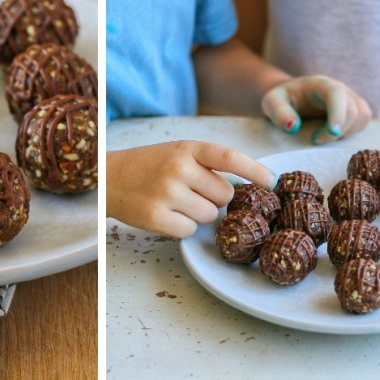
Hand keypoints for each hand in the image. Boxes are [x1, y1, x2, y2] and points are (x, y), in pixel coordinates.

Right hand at [106, 140, 275, 237]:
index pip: (230, 157)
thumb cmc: (149, 166)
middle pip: (225, 195)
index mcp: (187, 148)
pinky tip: (167, 215)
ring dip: (200, 215)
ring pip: (210, 215)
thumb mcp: (178, 153)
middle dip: (216, 199)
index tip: (272, 182)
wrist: (108, 177)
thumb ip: (208, 164)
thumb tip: (245, 187)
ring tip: (177, 203)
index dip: (255, 171)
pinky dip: (183, 228)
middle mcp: (179, 168)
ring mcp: (167, 192)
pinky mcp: (156, 216)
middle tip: (193, 193)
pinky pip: (190, 230)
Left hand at [261, 75, 371, 143]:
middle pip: (353, 109)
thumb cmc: (282, 99)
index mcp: (320, 84)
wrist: (291, 96)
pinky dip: (353, 131)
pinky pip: (364, 120)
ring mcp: (350, 97)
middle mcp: (340, 88)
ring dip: (348, 132)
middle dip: (338, 130)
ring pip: (362, 115)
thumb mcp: (272, 102)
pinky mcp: (355, 108)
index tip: (332, 133)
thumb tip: (292, 127)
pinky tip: (334, 135)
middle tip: (316, 140)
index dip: (338, 114)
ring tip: (325, 136)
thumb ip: (279, 112)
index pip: (336, 94)